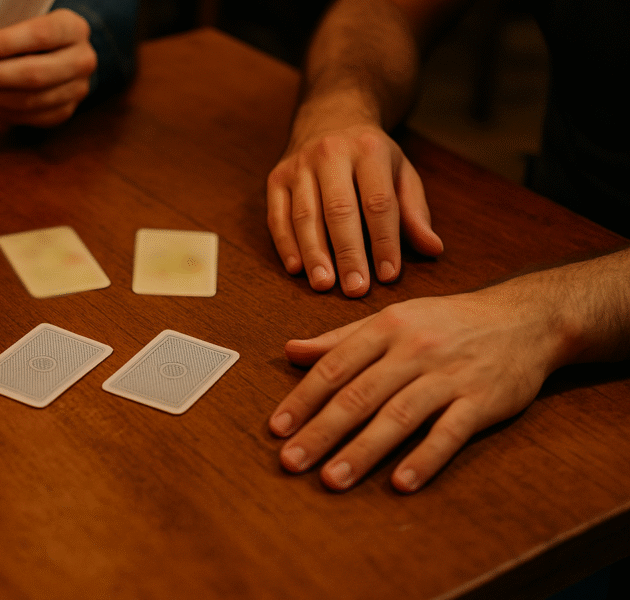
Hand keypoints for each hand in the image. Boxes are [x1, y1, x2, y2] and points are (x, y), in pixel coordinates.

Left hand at [0, 9, 96, 126]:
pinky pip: (31, 117)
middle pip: (36, 74)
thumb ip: (5, 27)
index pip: (40, 35)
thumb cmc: (29, 30)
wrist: (58, 51)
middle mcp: (83, 59)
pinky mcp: (66, 111)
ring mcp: (78, 89)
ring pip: (32, 100)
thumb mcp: (25, 18)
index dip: (4, 44)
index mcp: (74, 27)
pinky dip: (2, 111)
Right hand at [266, 117, 442, 297]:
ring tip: (324, 285)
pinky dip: (286, 244)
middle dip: (348, 253)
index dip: (384, 241)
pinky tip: (296, 268)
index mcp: (369, 150)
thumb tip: (433, 249)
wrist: (330, 115)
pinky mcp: (276, 177)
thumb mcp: (400, 172)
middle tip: (355, 288)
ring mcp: (298, 165)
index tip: (388, 275)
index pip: (378, 202)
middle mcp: (330, 154)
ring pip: (305, 215)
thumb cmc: (370, 154)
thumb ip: (415, 211)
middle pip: (339, 210)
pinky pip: (278, 215)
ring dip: (314, 254)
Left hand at [268, 285, 564, 491]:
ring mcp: (449, 376)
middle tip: (291, 461)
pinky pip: (450, 432)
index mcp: (387, 328)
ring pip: (399, 416)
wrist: (524, 319)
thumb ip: (340, 338)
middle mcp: (414, 350)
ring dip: (363, 450)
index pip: (335, 366)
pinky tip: (401, 483)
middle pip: (360, 395)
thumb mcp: (392, 318)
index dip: (303, 399)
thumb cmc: (447, 322)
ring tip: (332, 479)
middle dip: (322, 431)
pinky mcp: (482, 401)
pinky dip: (425, 458)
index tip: (277, 429)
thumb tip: (290, 351)